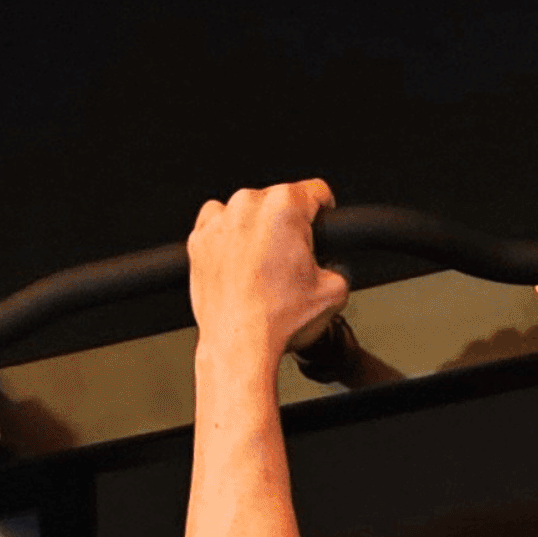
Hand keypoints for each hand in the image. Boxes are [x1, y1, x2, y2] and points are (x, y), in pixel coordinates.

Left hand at [187, 179, 350, 358]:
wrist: (239, 344)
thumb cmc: (278, 320)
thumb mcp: (334, 293)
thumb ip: (339, 267)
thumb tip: (333, 268)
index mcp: (285, 207)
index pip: (316, 191)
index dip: (324, 210)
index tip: (319, 222)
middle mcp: (249, 205)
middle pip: (278, 201)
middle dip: (286, 227)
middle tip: (289, 262)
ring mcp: (220, 221)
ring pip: (246, 213)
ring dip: (256, 232)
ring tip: (262, 268)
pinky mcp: (198, 240)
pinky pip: (218, 228)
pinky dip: (228, 242)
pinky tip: (239, 267)